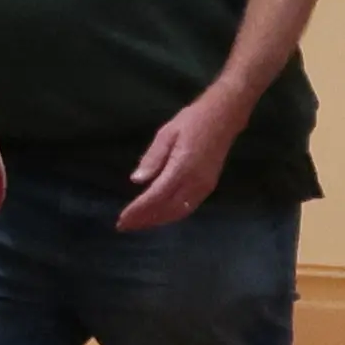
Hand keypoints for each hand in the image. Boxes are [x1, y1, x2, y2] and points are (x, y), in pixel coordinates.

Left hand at [114, 95, 240, 231]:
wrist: (223, 118)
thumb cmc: (191, 121)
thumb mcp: (166, 134)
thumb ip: (152, 158)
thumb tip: (136, 180)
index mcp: (182, 168)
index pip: (156, 196)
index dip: (138, 210)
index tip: (122, 219)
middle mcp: (194, 182)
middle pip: (166, 209)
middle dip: (145, 220)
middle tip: (124, 226)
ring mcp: (204, 187)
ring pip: (178, 212)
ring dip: (157, 221)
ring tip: (138, 224)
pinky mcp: (208, 187)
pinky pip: (188, 208)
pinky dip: (171, 215)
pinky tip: (159, 216)